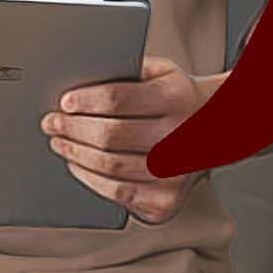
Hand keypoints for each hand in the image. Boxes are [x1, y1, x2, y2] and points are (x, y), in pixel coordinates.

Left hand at [40, 56, 218, 224]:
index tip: (64, 102)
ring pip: (111, 167)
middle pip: (111, 135)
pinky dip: (90, 179)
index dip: (86, 101)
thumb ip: (126, 70)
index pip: (118, 99)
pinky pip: (119, 193)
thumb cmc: (176, 96)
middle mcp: (180, 137)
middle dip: (72, 129)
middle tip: (51, 123)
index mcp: (175, 97)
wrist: (221, 130)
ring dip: (76, 155)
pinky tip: (78, 165)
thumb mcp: (160, 71)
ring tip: (59, 143)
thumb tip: (80, 77)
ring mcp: (175, 174)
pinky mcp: (167, 201)